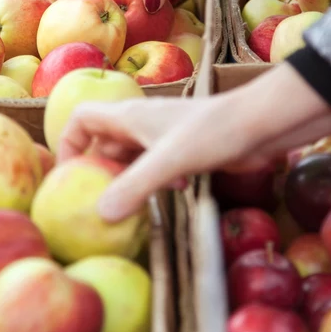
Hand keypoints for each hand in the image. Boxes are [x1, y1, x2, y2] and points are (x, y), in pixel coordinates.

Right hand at [57, 64, 330, 221]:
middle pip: (105, 143)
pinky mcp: (187, 149)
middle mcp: (144, 123)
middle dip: (98, 172)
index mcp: (130, 116)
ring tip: (131, 204)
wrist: (263, 123)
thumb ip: (136, 186)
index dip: (67, 144)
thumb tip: (101, 214)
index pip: (83, 119)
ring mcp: (166, 136)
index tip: (67, 177)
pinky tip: (174, 193)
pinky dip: (157, 181)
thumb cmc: (215, 132)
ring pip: (133, 157)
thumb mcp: (170, 162)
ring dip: (128, 179)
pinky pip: (159, 165)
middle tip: (97, 203)